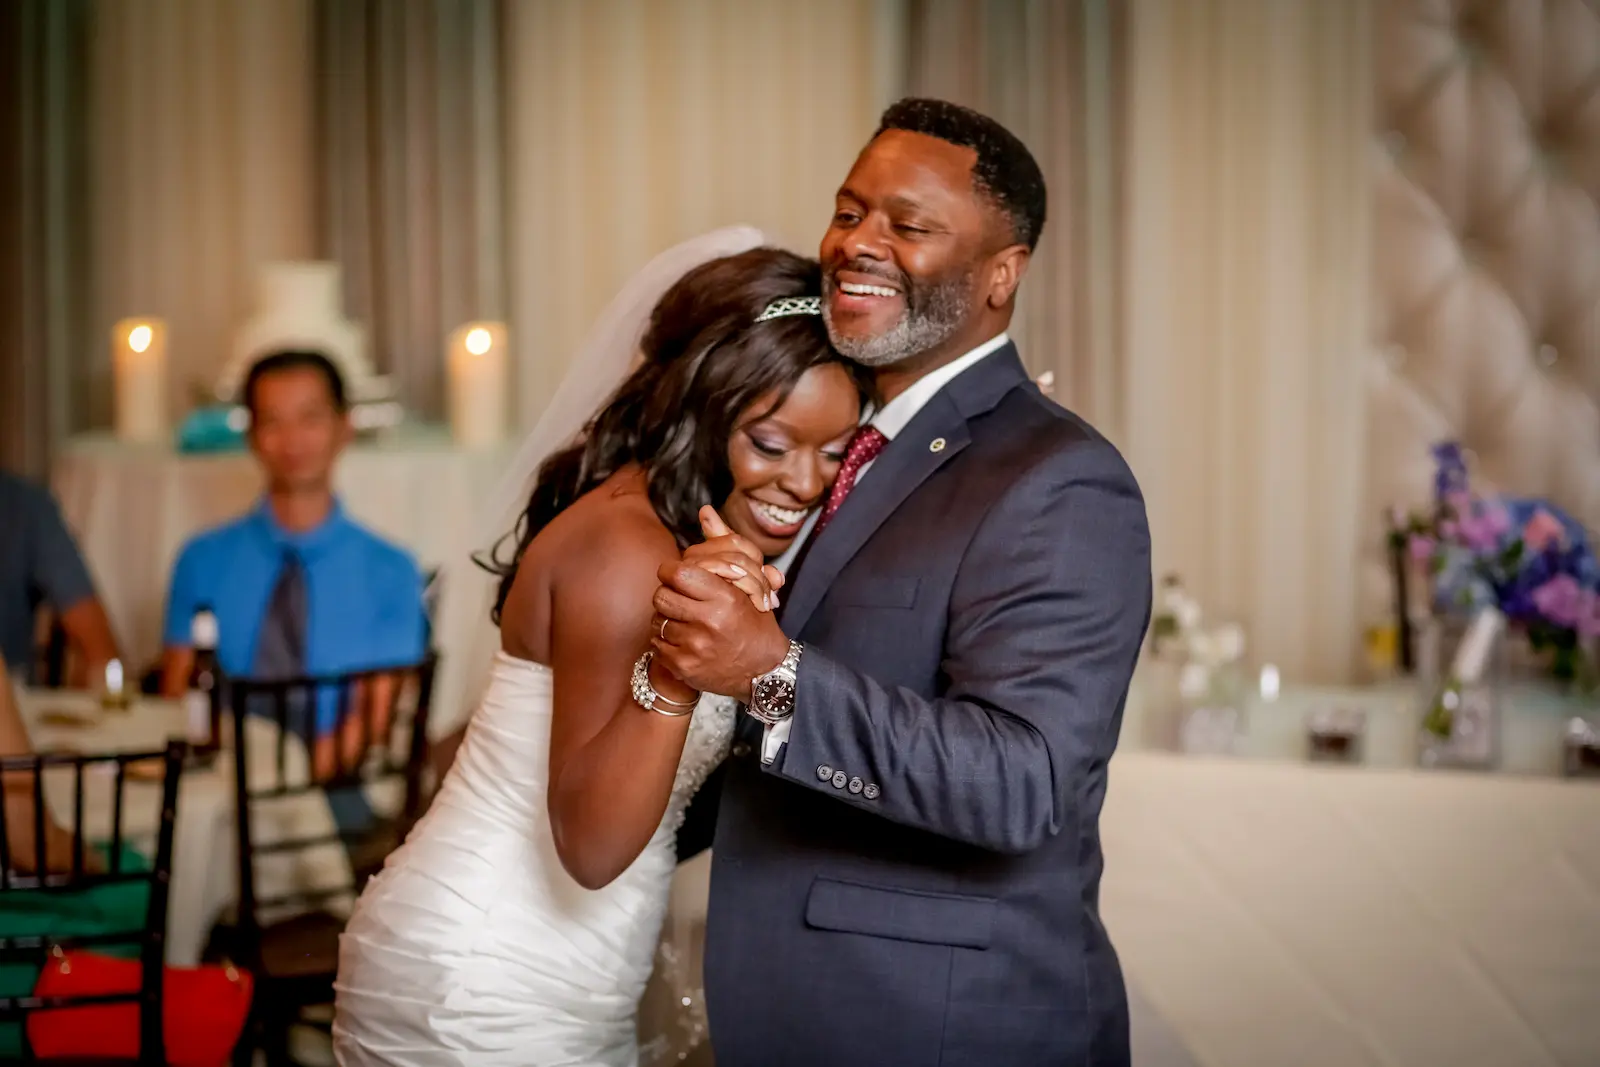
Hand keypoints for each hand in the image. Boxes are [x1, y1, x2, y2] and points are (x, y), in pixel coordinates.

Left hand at [653, 521, 790, 700]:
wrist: (763, 672)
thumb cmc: (754, 622)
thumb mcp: (747, 583)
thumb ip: (724, 545)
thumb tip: (705, 511)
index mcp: (725, 597)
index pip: (678, 573)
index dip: (672, 572)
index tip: (677, 576)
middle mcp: (709, 621)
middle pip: (662, 596)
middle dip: (667, 595)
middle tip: (679, 599)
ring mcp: (695, 646)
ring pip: (658, 621)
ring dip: (666, 618)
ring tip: (683, 621)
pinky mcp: (684, 667)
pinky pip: (657, 645)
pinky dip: (665, 642)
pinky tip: (683, 640)